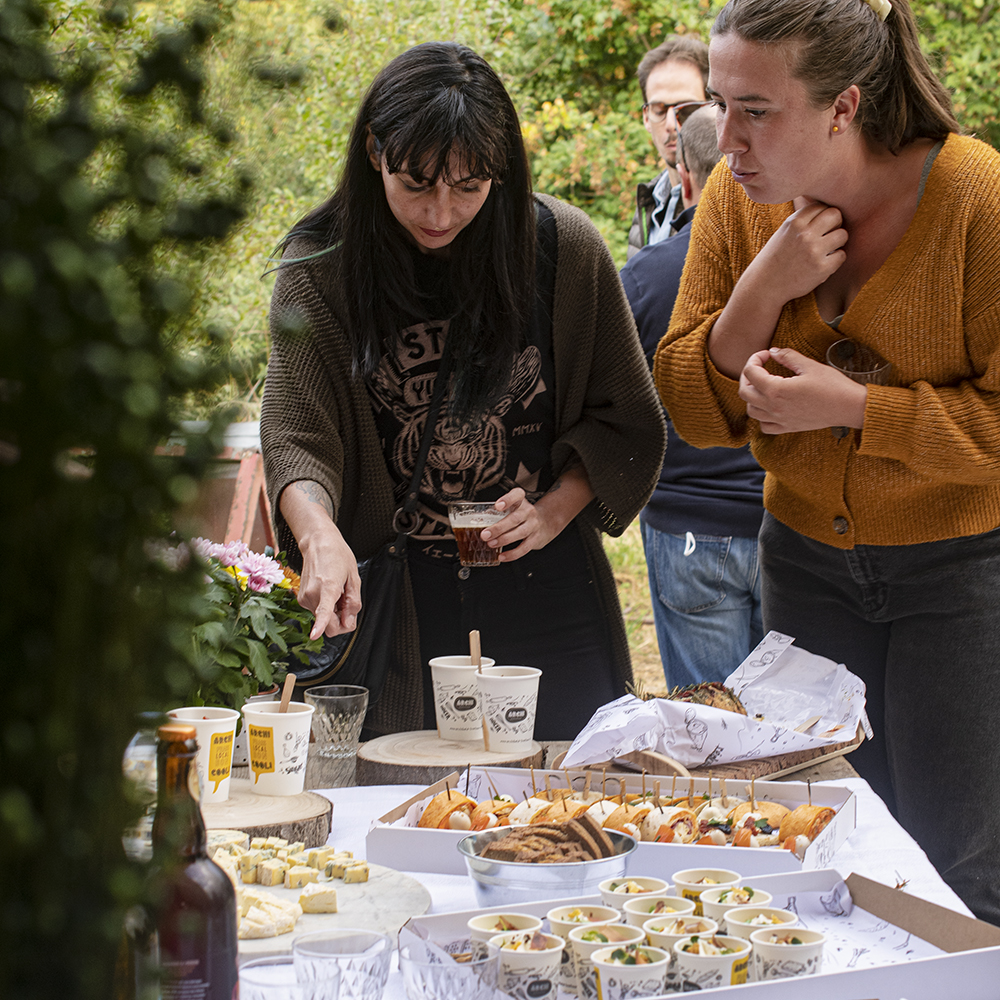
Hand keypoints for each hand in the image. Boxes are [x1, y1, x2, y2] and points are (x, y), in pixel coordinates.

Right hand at [296, 523, 361, 639]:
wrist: (318, 543)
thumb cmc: (338, 556)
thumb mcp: (354, 578)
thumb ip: (353, 603)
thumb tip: (348, 622)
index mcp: (328, 587)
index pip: (323, 612)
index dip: (319, 626)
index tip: (314, 635)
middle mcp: (312, 595)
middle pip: (329, 626)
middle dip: (341, 621)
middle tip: (347, 602)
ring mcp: (304, 598)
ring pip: (324, 619)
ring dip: (334, 612)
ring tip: (337, 591)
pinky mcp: (301, 599)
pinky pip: (317, 612)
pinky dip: (326, 607)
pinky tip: (329, 591)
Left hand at [478, 488, 559, 562]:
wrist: (545, 522)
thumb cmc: (522, 514)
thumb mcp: (513, 507)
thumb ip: (498, 512)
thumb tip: (478, 521)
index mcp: (521, 501)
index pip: (517, 495)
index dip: (508, 500)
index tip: (497, 506)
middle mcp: (528, 512)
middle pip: (515, 518)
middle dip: (499, 528)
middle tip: (485, 534)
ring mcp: (533, 525)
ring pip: (520, 533)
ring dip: (504, 540)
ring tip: (491, 544)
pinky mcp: (535, 539)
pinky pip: (524, 548)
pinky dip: (512, 554)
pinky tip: (502, 556)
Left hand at [739, 347, 867, 434]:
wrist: (849, 407)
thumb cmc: (833, 385)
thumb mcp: (809, 365)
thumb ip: (787, 356)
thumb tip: (772, 352)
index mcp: (777, 390)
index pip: (750, 372)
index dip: (754, 359)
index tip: (766, 354)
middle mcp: (774, 407)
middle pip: (744, 392)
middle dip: (747, 376)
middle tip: (759, 368)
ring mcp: (779, 420)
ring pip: (751, 410)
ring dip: (752, 396)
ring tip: (764, 385)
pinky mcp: (787, 428)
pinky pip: (764, 426)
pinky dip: (762, 416)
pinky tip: (770, 406)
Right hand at [750, 198, 847, 304]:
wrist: (764, 286)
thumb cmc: (775, 259)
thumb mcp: (783, 232)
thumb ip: (802, 220)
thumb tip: (825, 207)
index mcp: (794, 222)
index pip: (821, 206)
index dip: (823, 215)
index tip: (818, 226)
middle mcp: (804, 234)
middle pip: (835, 215)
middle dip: (835, 224)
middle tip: (827, 235)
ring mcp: (814, 251)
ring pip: (842, 234)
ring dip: (837, 242)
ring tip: (826, 250)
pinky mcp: (821, 268)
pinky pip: (841, 255)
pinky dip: (835, 260)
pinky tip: (824, 263)